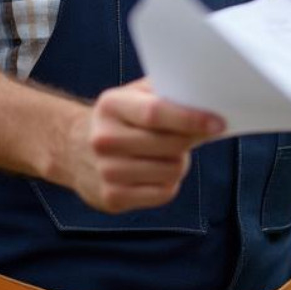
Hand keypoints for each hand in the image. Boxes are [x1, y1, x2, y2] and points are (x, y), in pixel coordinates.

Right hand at [68, 77, 225, 213]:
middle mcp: (104, 139)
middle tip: (194, 135)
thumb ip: (166, 91)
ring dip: (180, 162)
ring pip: (172, 171)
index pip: (156, 113)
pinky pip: (164, 193)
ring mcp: (107, 171)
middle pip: (169, 145)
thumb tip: (208, 97)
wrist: (72, 149)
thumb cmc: (118, 118)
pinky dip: (170, 183)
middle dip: (191, 141)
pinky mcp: (112, 198)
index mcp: (112, 106)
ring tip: (168, 154)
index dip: (191, 118)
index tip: (218, 123)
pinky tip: (156, 172)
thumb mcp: (133, 95)